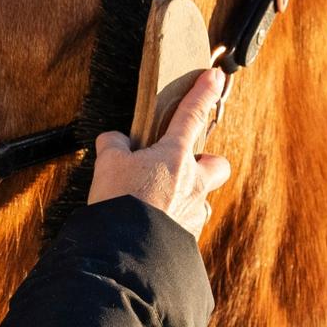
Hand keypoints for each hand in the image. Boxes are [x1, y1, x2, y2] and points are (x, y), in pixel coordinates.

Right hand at [87, 68, 233, 238]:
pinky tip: (154, 226)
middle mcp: (193, 182)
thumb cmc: (120, 202)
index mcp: (174, 156)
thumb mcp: (108, 165)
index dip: (203, 92)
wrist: (127, 251)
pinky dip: (174, 222)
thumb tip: (114, 140)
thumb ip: (114, 146)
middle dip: (207, 163)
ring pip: (202, 198)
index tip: (216, 75)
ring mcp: (193, 212)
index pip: (192, 115)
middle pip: (218, 164)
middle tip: (184, 166)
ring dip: (187, 197)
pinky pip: (187, 224)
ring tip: (159, 202)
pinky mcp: (188, 239)